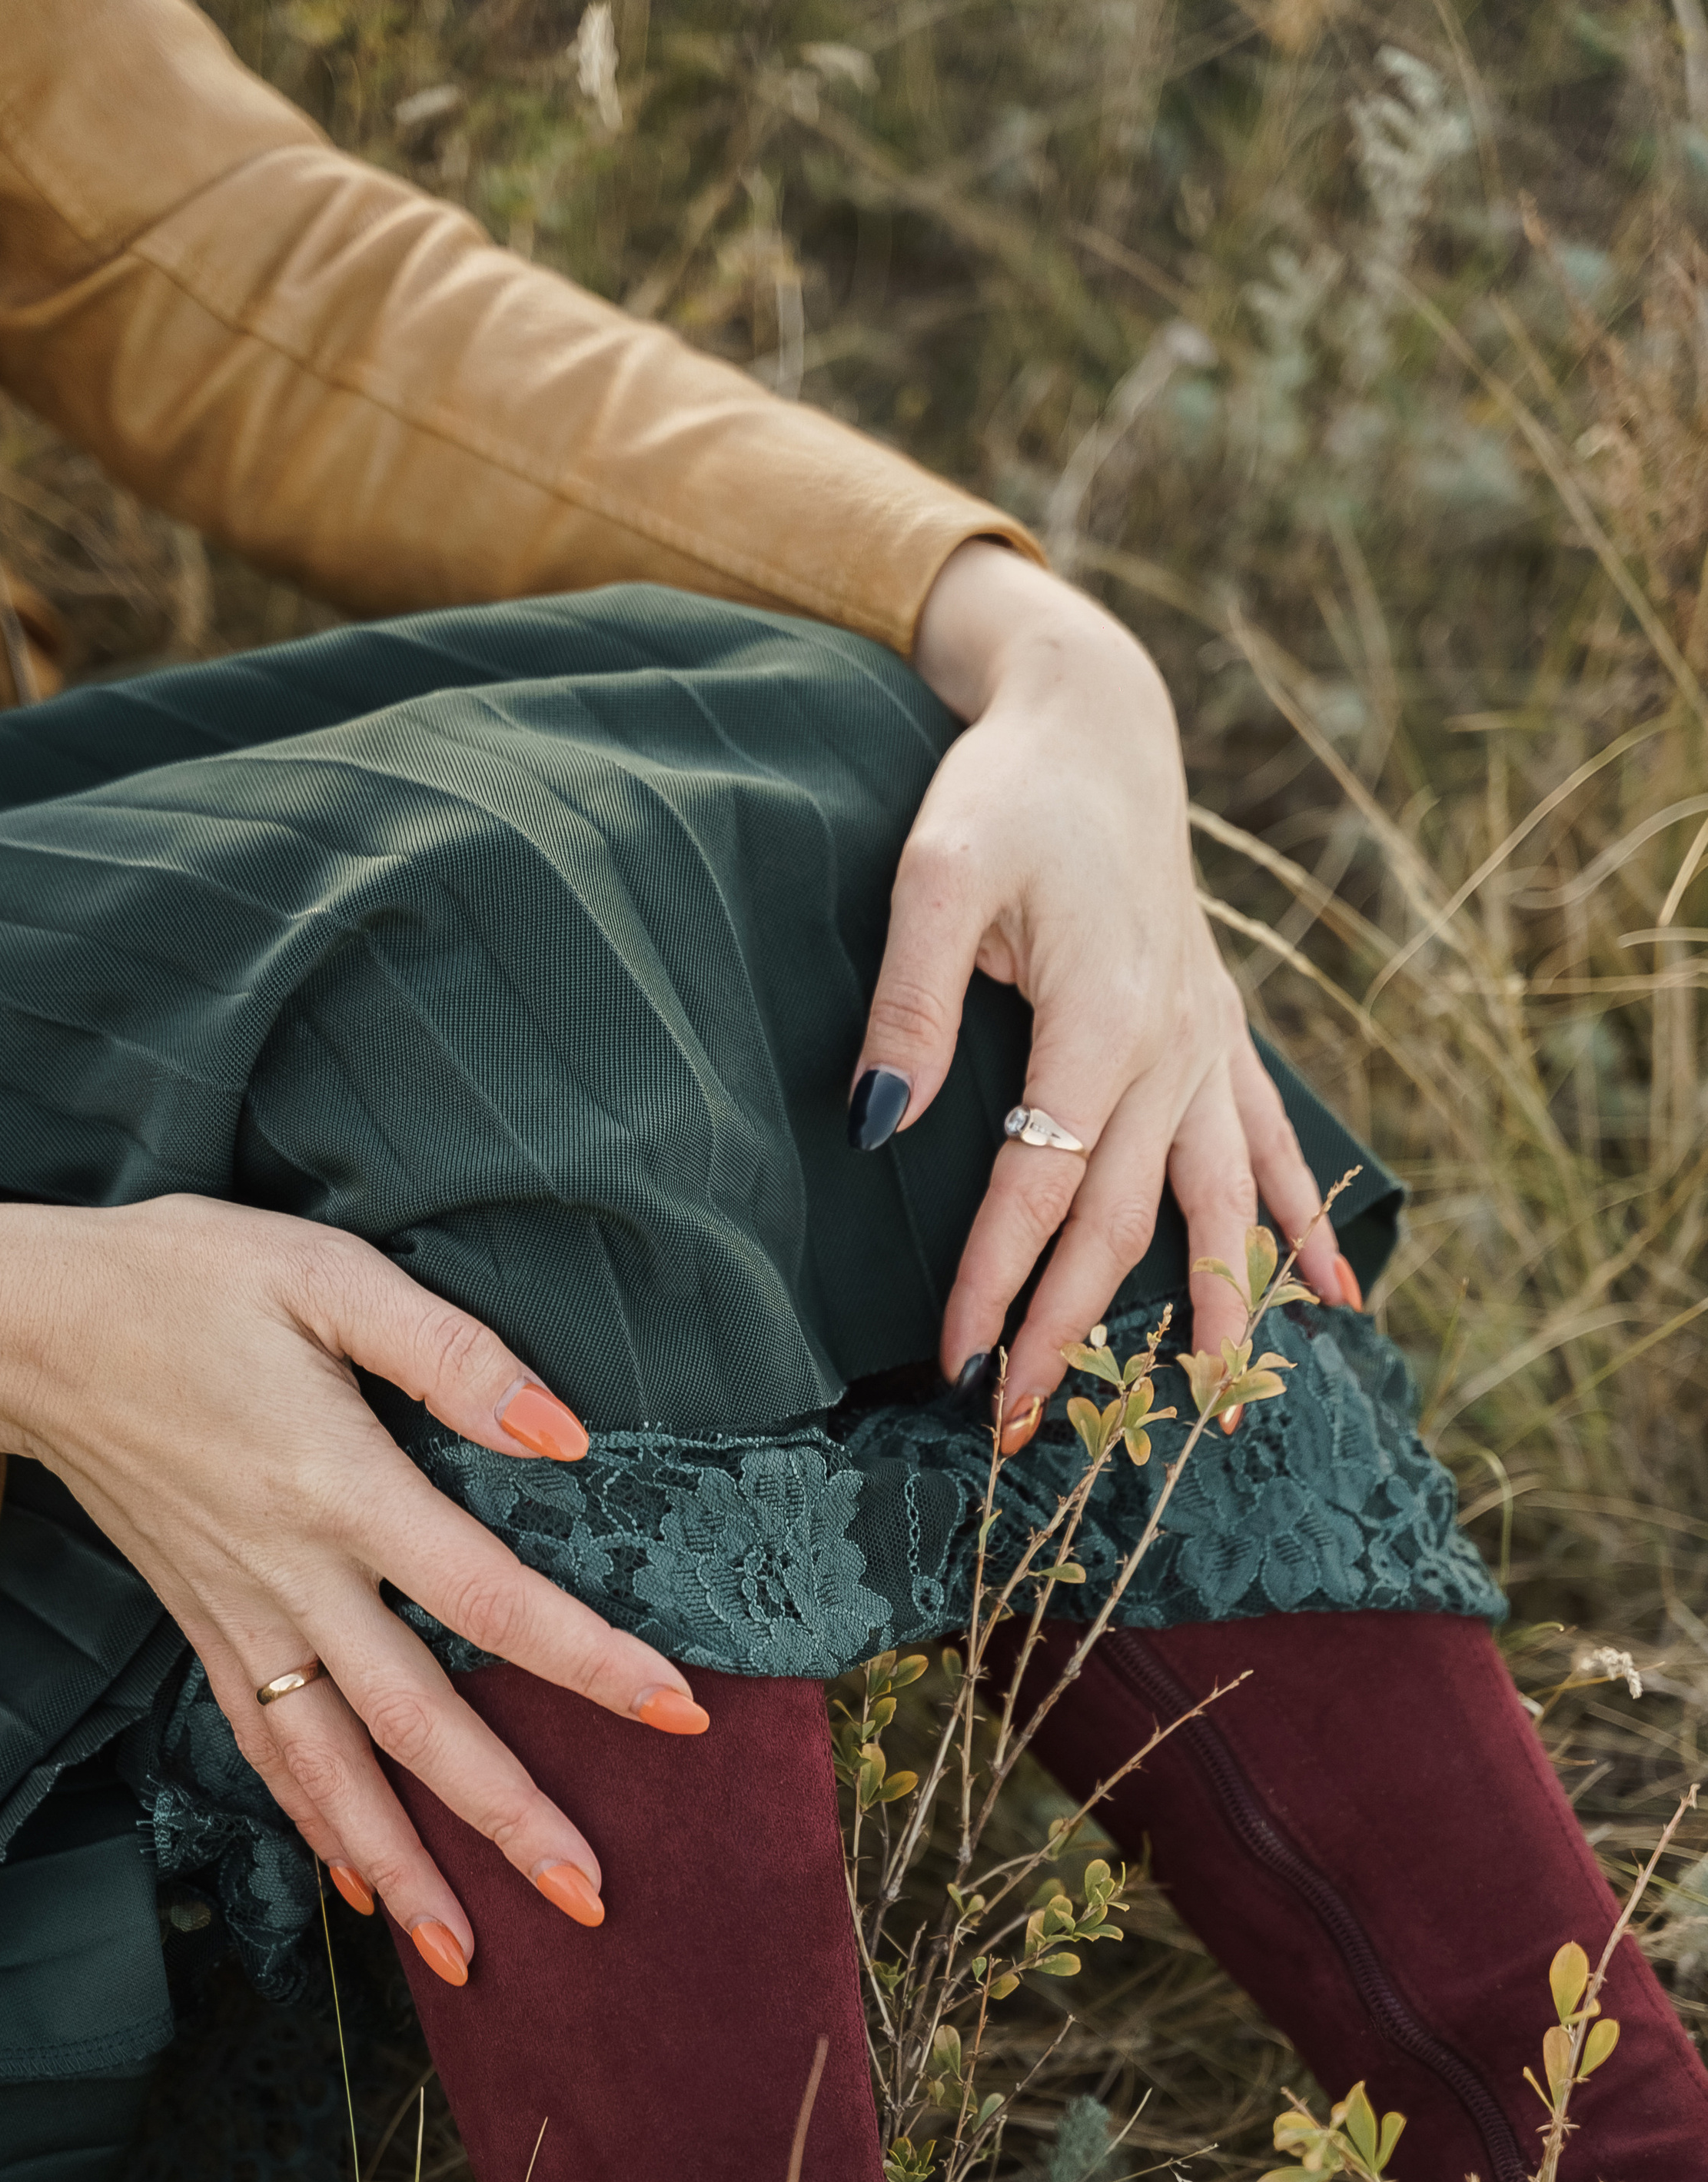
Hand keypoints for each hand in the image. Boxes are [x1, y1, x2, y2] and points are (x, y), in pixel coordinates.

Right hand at [0, 1196, 710, 1978]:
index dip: (584, 1659)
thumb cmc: (184, 1281)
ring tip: (474, 1954)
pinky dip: (317, 1828)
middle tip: (591, 1897)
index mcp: (334, 1480)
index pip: (484, 1594)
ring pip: (331, 1768)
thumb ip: (449, 1352)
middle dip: (504, 1816)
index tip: (676, 1711)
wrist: (27, 1326)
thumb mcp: (322, 1273)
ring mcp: (239, 1614)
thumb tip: (562, 1431)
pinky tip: (364, 1889)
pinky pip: (266, 1751)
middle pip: (413, 1720)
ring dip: (405, 1866)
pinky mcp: (203, 1628)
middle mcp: (288, 1573)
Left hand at [861, 543, 1351, 1450]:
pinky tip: (1336, 1299)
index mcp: (1103, 1013)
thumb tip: (877, 1127)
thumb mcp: (932, 874)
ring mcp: (1208, 1043)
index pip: (1039, 1182)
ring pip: (1219, 1200)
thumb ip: (910, 1007)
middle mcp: (1173, 1044)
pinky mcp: (1220, 1035)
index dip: (995, 1279)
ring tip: (1215, 1400)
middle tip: (1025, 1425)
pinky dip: (1303, 1222)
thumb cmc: (1005, 794)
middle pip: (1125, 1218)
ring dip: (1215, 1303)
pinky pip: (1271, 1145)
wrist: (1096, 724)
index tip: (954, 1359)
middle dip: (1077, 1328)